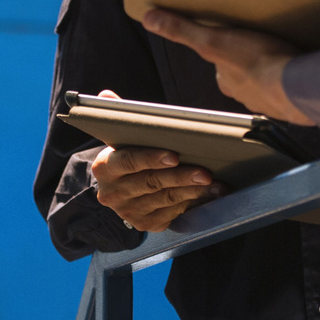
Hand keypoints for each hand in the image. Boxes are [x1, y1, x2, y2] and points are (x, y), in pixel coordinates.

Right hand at [90, 91, 223, 232]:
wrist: (119, 189)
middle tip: (205, 172)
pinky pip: (172, 214)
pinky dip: (193, 203)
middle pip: (151, 182)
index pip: (128, 161)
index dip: (151, 159)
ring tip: (214, 183)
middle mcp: (113, 193)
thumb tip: (105, 95)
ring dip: (193, 191)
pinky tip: (209, 195)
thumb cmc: (127, 156)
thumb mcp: (120, 138)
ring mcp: (128, 212)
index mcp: (104, 168)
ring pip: (165, 199)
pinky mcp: (145, 224)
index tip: (174, 156)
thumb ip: (118, 116)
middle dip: (181, 177)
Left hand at [141, 11, 314, 124]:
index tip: (234, 37)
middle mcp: (248, 93)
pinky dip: (294, 75)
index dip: (226, 48)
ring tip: (282, 48)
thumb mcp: (213, 39)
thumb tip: (151, 19)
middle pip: (245, 70)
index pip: (221, 63)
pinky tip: (299, 63)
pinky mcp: (296, 98)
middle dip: (252, 57)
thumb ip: (181, 30)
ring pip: (269, 78)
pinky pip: (292, 84)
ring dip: (273, 66)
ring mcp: (273, 97)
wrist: (302, 85)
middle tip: (262, 40)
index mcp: (229, 81)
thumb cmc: (260, 63)